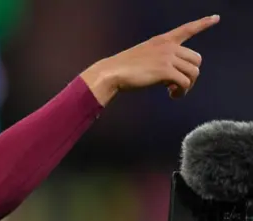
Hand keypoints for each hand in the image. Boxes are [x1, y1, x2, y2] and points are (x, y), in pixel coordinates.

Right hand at [81, 15, 219, 104]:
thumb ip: (160, 59)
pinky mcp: (165, 71)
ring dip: (187, 86)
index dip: (203, 23)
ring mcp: (168, 58)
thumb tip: (172, 77)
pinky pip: (184, 83)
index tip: (215, 18)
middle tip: (178, 85)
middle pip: (196, 60)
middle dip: (191, 74)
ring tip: (174, 92)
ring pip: (193, 73)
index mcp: (162, 40)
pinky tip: (171, 94)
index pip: (186, 29)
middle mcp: (168, 47)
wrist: (113, 72)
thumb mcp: (144, 56)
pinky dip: (181, 92)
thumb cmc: (124, 68)